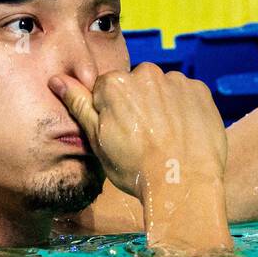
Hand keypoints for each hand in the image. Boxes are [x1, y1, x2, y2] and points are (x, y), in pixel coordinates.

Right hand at [49, 62, 227, 199]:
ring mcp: (176, 80)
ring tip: (166, 137)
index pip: (105, 89)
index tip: (121, 133)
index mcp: (114, 84)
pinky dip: (184, 108)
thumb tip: (57, 80)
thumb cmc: (135, 167)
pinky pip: (186, 94)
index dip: (111, 113)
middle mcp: (146, 73)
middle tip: (143, 136)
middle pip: (135, 85)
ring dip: (161, 105)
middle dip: (137, 104)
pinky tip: (183, 132)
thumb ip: (79, 105)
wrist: (183, 183)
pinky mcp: (200, 91)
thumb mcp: (98, 140)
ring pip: (161, 89)